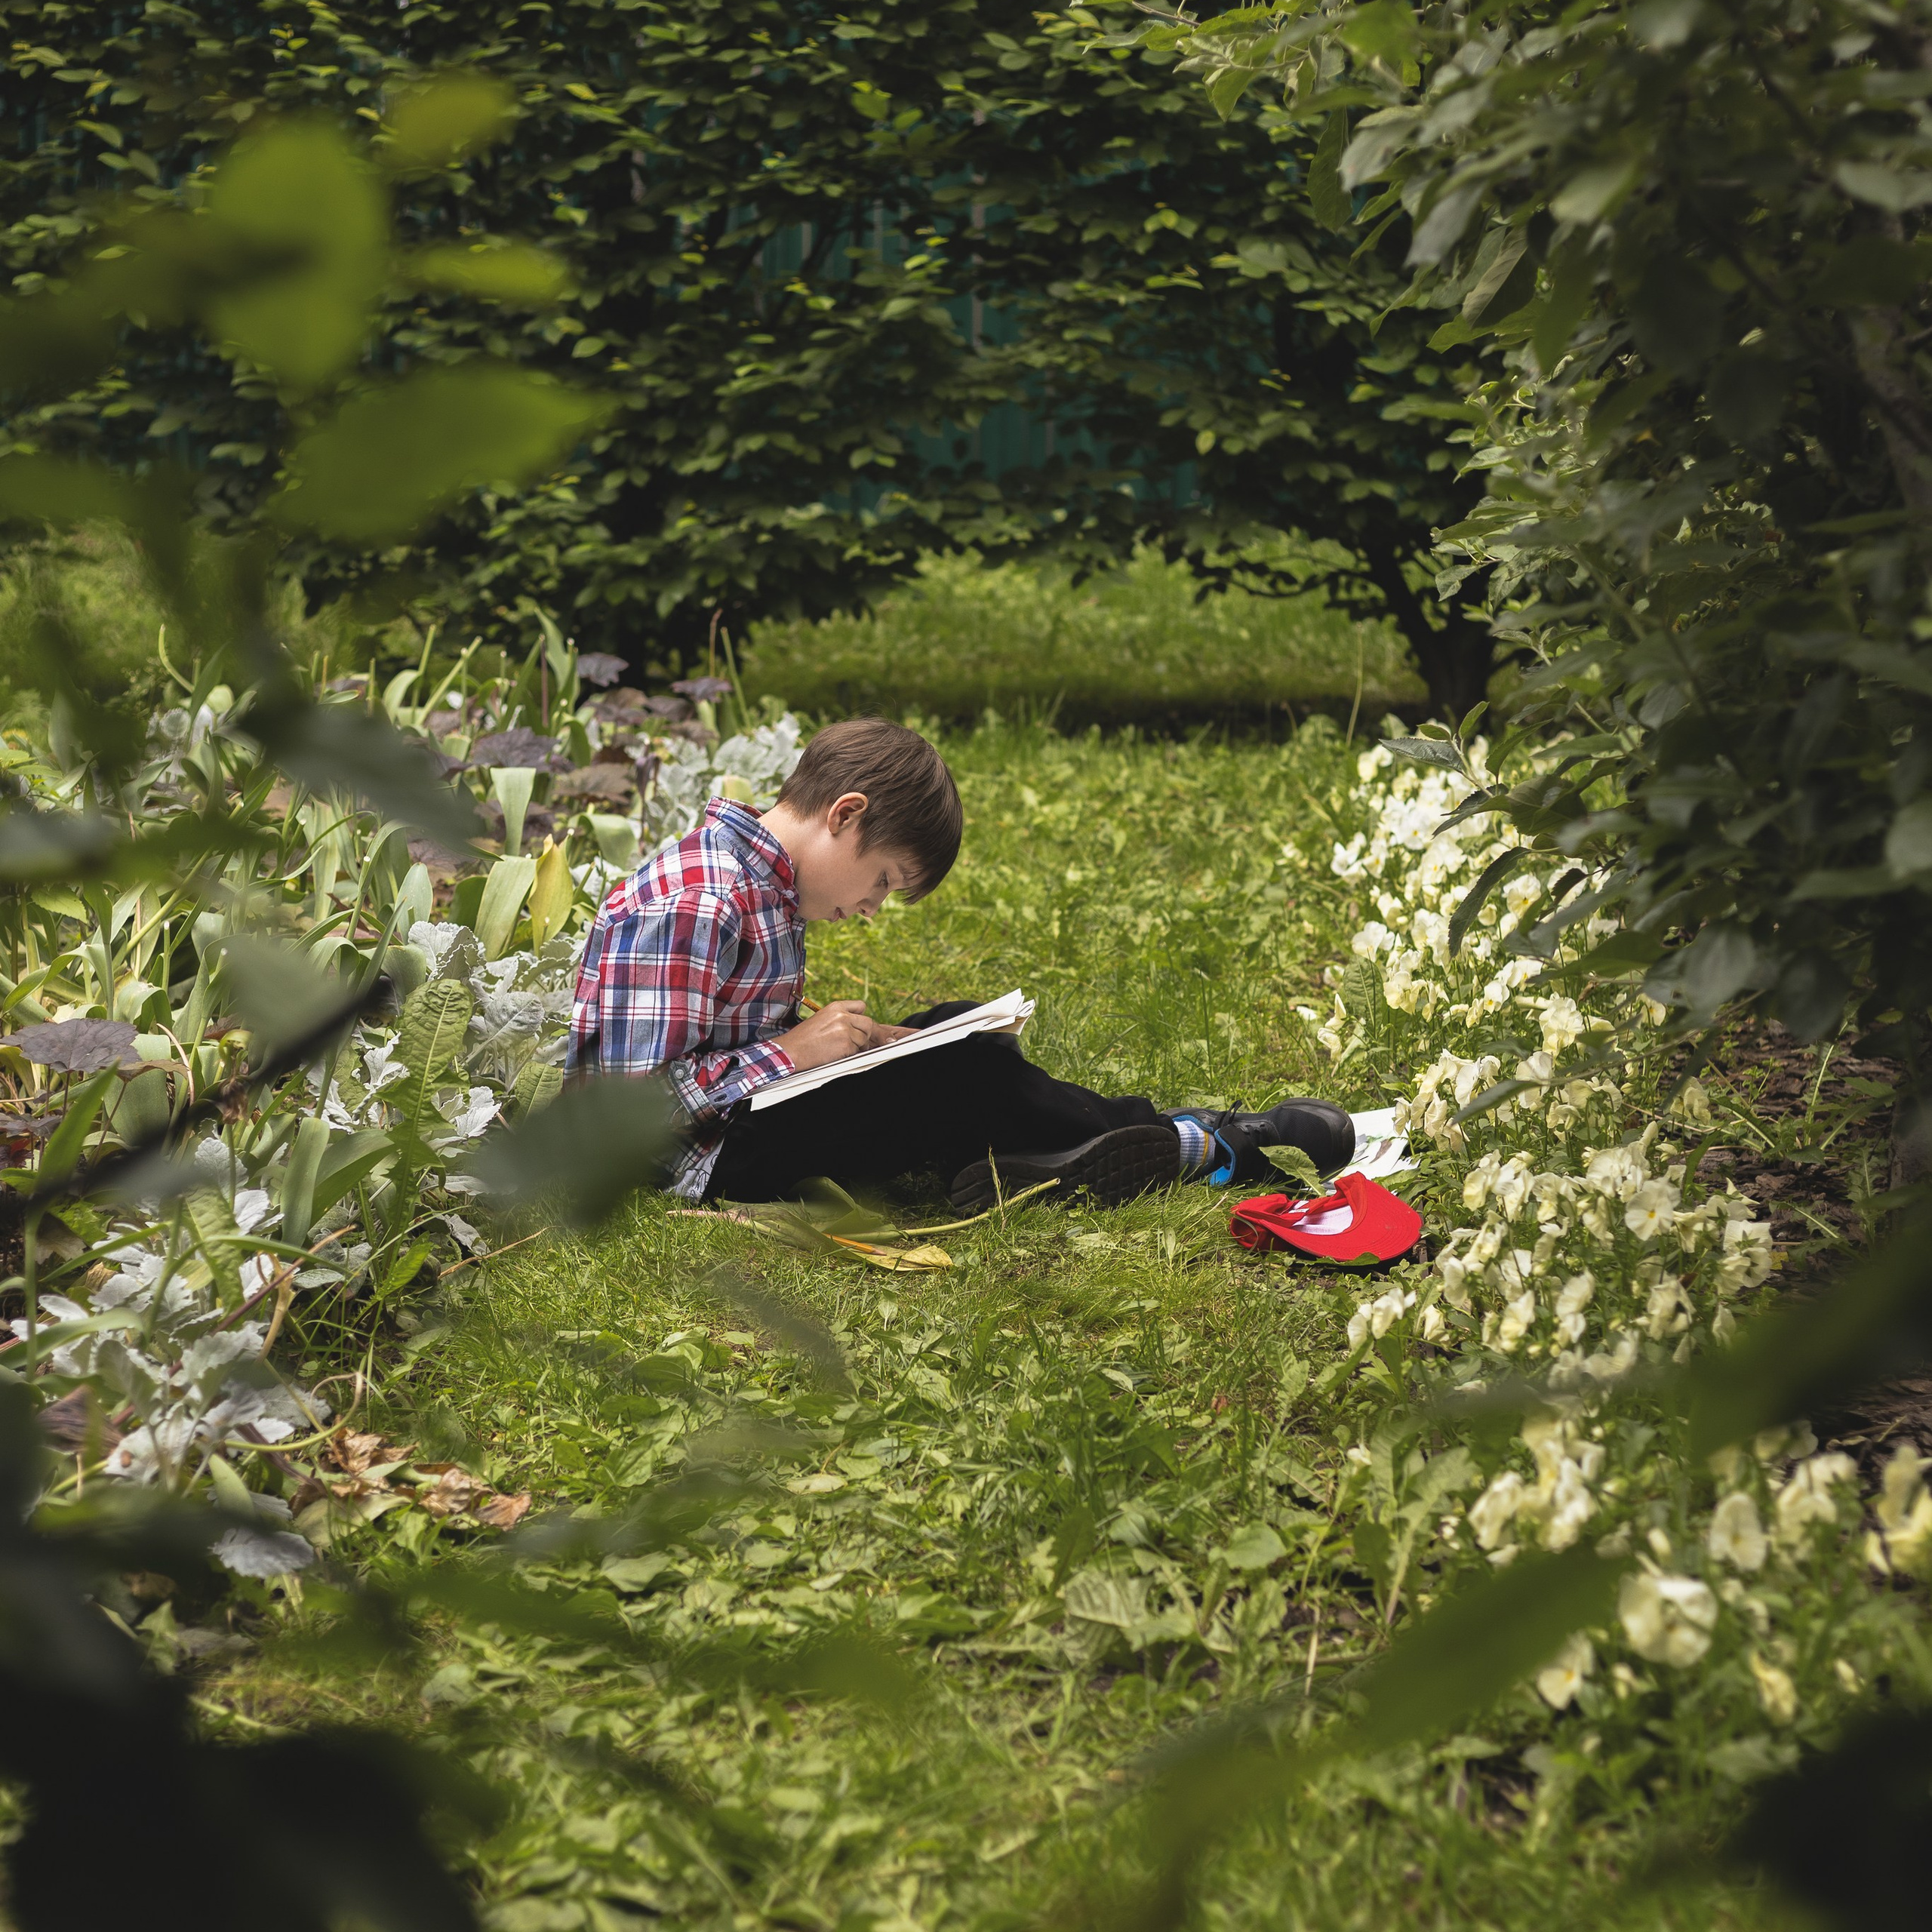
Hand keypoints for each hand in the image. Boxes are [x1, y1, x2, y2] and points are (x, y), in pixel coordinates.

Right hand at [773, 1001, 916, 1071]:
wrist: (792, 1050)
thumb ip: (840, 1018)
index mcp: (835, 1007)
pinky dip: (850, 1054)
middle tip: (857, 1041)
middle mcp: (842, 1016)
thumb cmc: (803, 1037)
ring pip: (864, 1039)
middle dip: (865, 1033)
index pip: (861, 1006)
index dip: (861, 1017)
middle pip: (868, 1023)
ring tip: (842, 1048)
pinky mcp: (845, 1045)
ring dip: (857, 1046)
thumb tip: (857, 1024)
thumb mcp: (822, 1018)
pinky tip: (837, 1053)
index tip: (858, 1025)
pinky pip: (856, 1050)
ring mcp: (845, 1030)